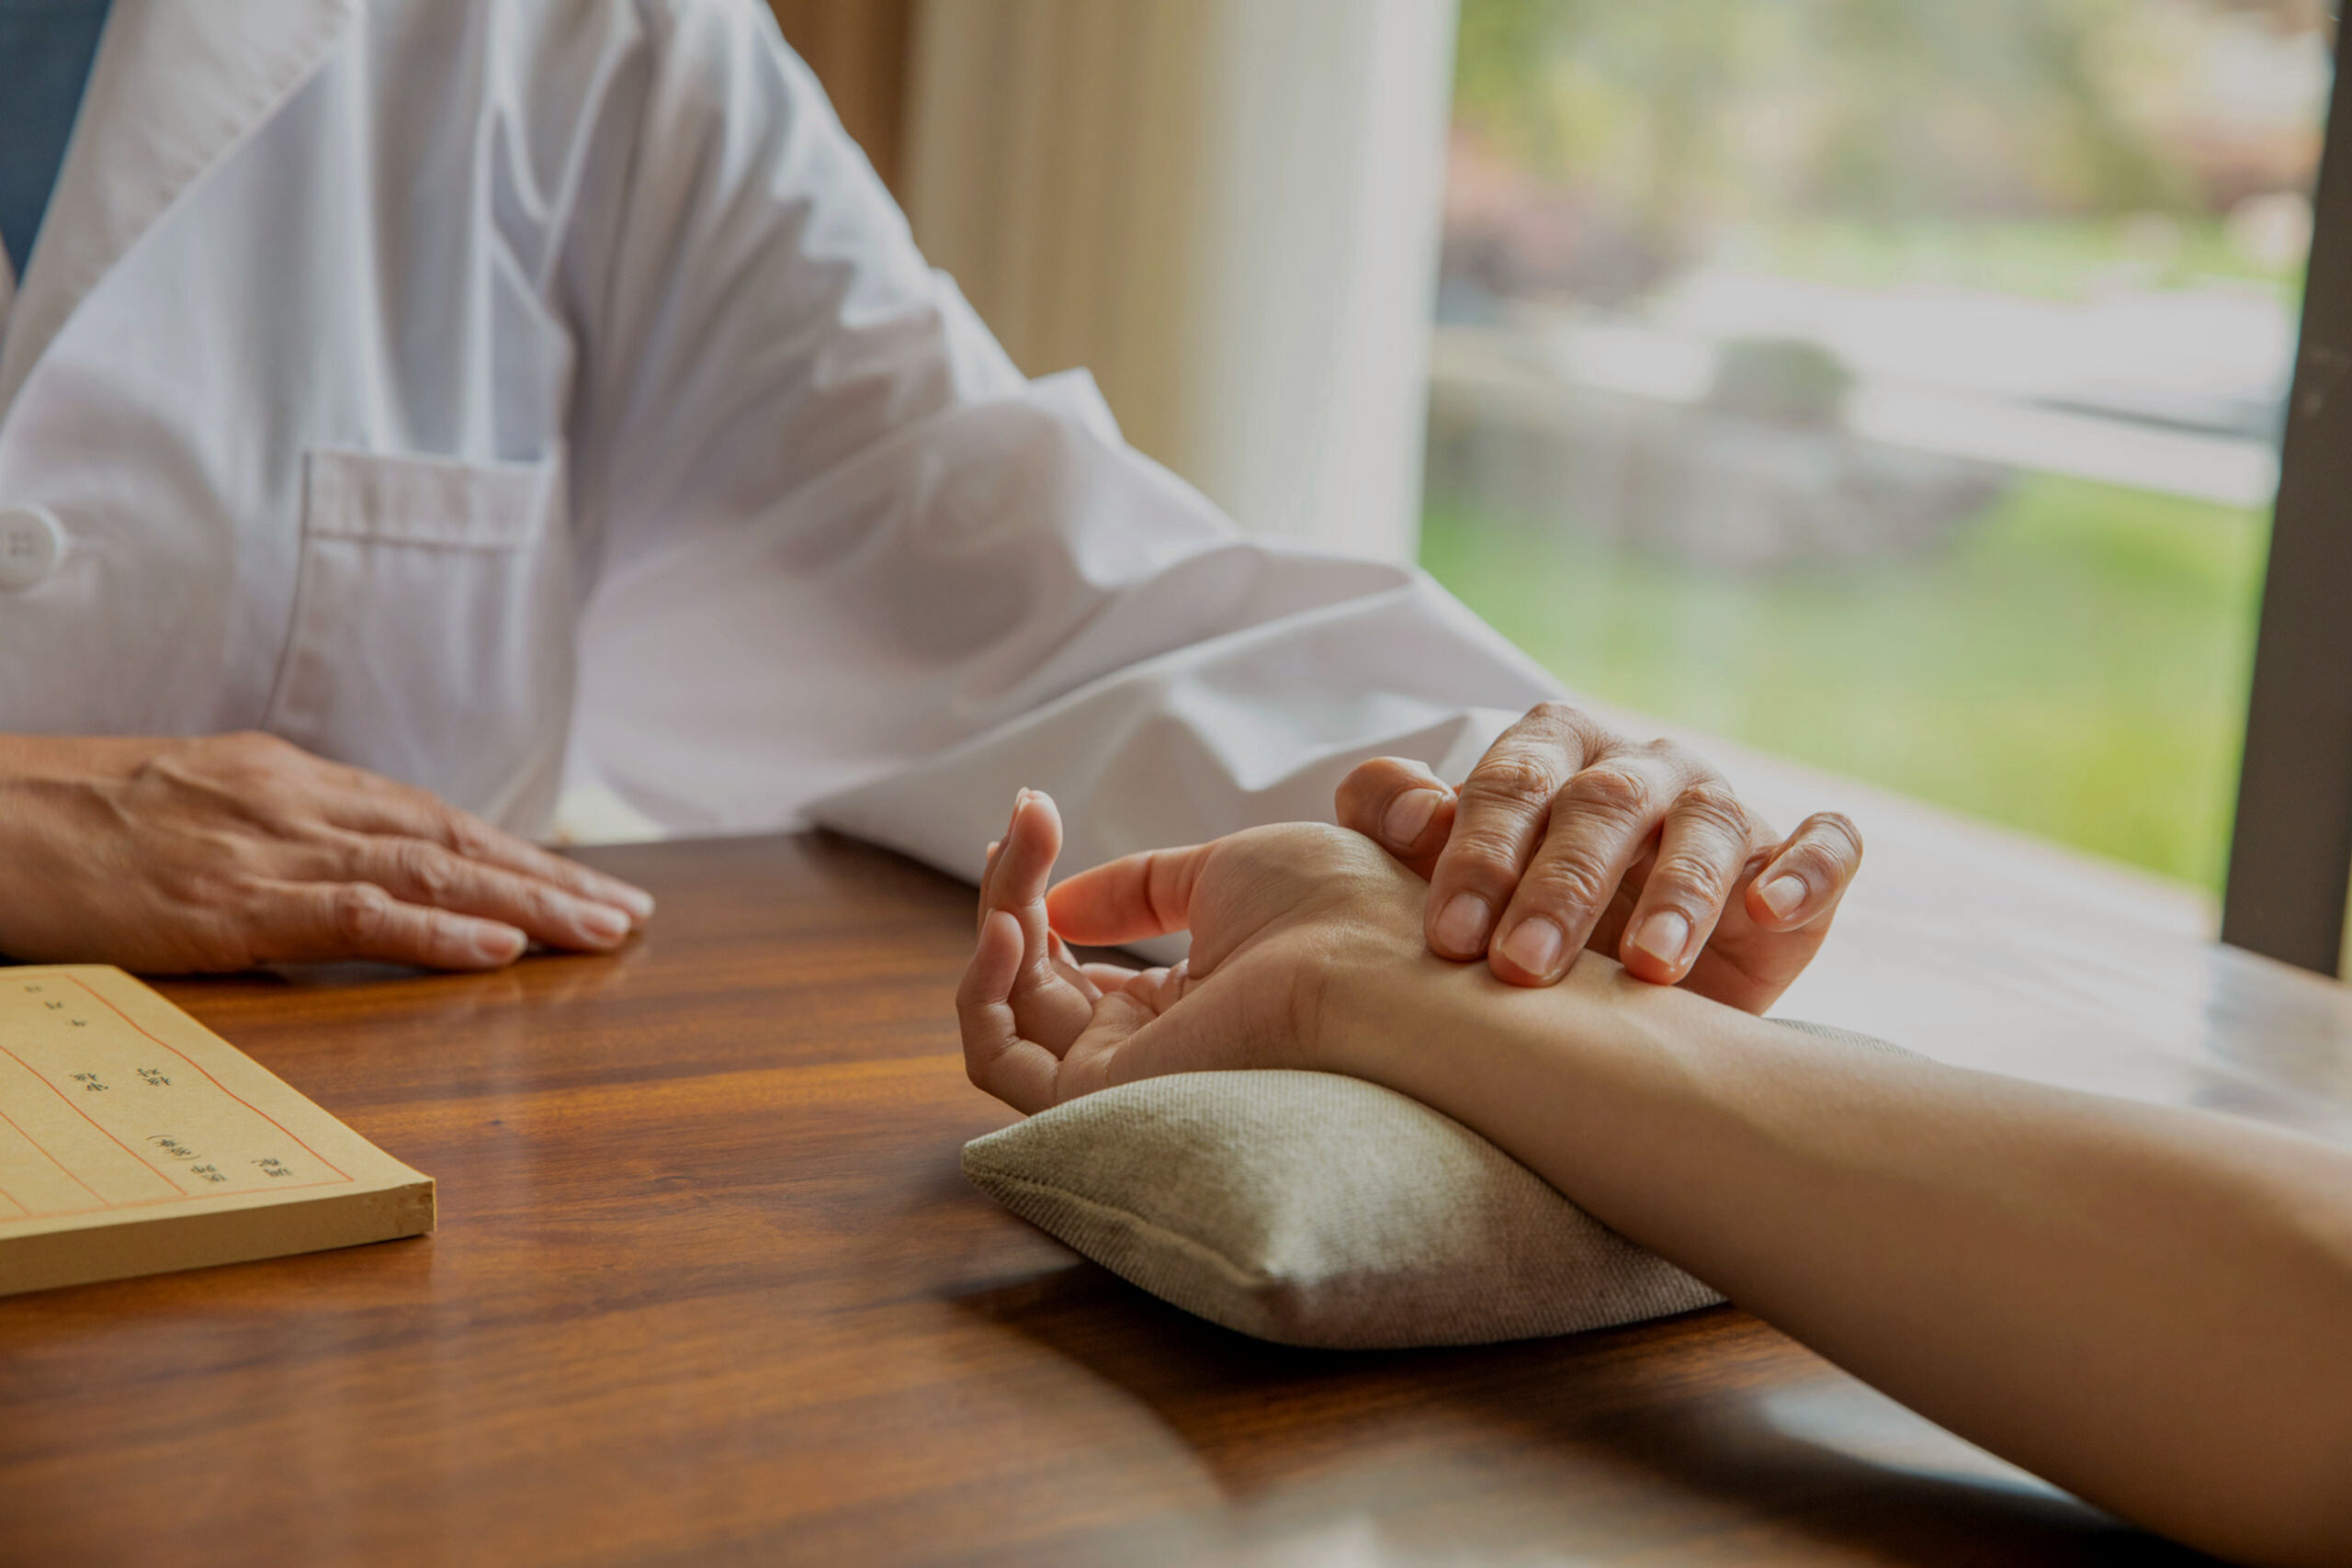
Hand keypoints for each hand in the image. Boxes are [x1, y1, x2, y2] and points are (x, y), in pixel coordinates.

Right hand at [0, 731, 653, 971]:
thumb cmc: (73, 820)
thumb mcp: (197, 807)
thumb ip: (280, 835)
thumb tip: (353, 871)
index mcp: (290, 781)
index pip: (431, 816)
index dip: (515, 852)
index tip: (583, 882)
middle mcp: (296, 803)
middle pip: (453, 838)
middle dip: (551, 878)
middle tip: (632, 914)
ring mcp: (266, 849)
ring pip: (428, 871)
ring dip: (527, 904)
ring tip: (602, 932)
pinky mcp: (228, 903)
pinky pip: (353, 915)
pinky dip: (436, 930)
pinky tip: (499, 949)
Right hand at [957, 789, 1419, 1112]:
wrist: (1376, 963)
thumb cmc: (1332, 910)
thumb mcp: (1221, 875)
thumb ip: (1136, 888)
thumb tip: (1059, 899)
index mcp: (1186, 1005)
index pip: (1076, 969)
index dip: (1039, 893)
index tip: (1032, 817)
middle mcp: (1150, 1048)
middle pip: (1033, 980)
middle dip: (1013, 889)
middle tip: (1022, 815)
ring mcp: (1122, 1078)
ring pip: (1007, 1008)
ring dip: (995, 915)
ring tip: (1012, 846)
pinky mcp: (1099, 1100)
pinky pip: (997, 1059)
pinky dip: (982, 986)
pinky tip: (1012, 921)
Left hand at [1334, 702, 1860, 1010]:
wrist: (1622, 996)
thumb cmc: (1516, 917)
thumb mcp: (1452, 877)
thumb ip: (1399, 824)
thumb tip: (1404, 806)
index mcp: (1552, 751)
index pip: (1510, 785)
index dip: (1476, 858)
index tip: (1445, 941)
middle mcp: (1641, 767)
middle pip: (1602, 805)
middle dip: (1561, 889)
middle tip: (1522, 969)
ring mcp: (1722, 808)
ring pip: (1707, 826)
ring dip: (1678, 893)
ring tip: (1650, 967)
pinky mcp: (1797, 862)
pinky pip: (1821, 846)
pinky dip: (1805, 870)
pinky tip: (1771, 910)